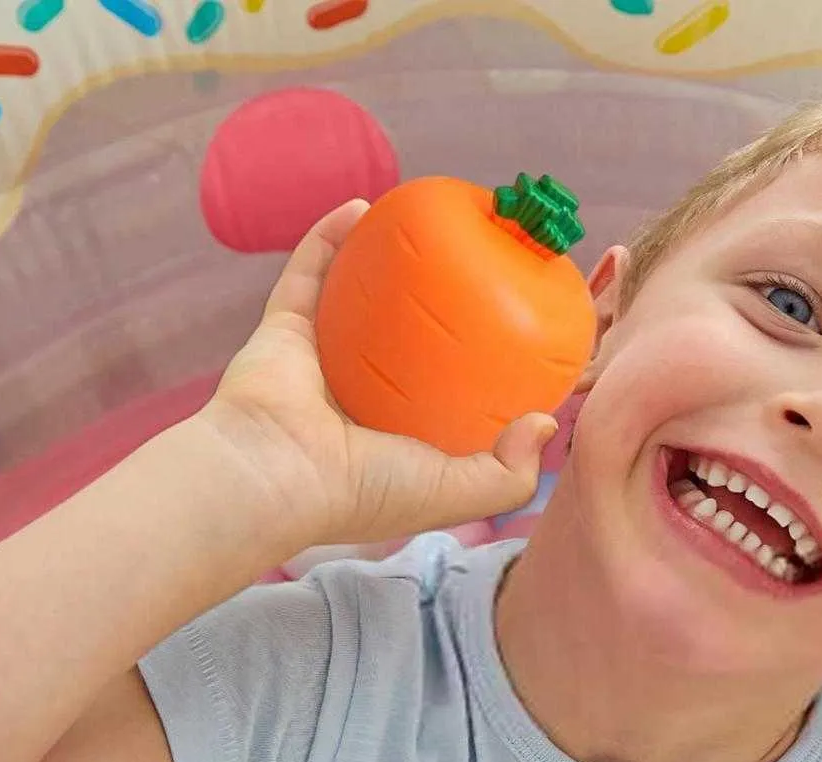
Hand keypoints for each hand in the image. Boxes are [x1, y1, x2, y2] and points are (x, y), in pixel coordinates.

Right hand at [200, 200, 556, 546]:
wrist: (274, 474)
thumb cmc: (368, 489)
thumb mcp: (458, 493)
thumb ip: (508, 473)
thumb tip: (546, 423)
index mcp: (398, 436)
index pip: (448, 395)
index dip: (483, 365)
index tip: (520, 328)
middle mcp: (360, 397)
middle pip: (406, 340)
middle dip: (439, 306)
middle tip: (478, 268)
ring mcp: (320, 360)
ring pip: (359, 302)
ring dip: (386, 265)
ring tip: (425, 232)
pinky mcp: (284, 330)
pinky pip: (308, 273)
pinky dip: (330, 238)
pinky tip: (365, 209)